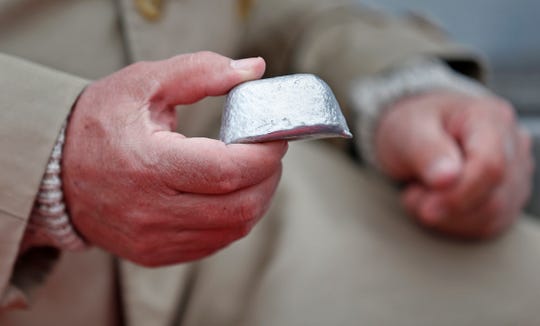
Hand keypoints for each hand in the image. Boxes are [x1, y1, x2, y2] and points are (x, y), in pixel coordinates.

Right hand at [63, 52, 287, 265]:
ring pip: (232, 230)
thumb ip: (200, 73)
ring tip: (254, 172)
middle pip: (239, 207)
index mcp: (148, 164)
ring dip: (256, 200)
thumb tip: (253, 70)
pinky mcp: (155, 254)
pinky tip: (229, 195)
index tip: (274, 137)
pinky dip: (233, 219)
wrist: (57, 173)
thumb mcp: (144, 84)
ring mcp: (154, 238)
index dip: (264, 155)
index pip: (227, 170)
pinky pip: (214, 243)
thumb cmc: (101, 123)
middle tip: (269, 154)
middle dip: (268, 178)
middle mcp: (150, 210)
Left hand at [375, 91, 532, 238]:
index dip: (459, 193)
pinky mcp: (507, 199)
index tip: (426, 208)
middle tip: (412, 194)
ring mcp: (515, 174)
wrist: (413, 134)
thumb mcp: (406, 129)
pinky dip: (453, 223)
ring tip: (420, 193)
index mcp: (489, 118)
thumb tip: (446, 178)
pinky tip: (435, 203)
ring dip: (447, 216)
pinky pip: (486, 226)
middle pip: (493, 197)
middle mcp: (512, 144)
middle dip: (446, 205)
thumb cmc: (411, 127)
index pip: (491, 165)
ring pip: (491, 217)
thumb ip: (425, 150)